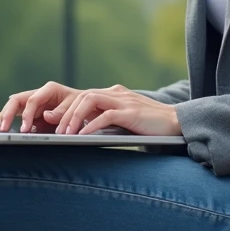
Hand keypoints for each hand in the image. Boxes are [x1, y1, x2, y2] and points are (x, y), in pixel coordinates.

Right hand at [0, 81, 81, 133]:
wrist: (85, 106)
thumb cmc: (80, 105)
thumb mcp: (75, 107)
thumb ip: (61, 112)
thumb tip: (45, 115)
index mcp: (49, 89)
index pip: (32, 100)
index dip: (26, 115)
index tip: (24, 129)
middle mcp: (39, 94)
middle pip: (17, 100)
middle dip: (7, 113)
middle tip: (2, 128)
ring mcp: (34, 103)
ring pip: (14, 106)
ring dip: (4, 116)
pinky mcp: (32, 112)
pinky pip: (17, 114)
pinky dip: (9, 119)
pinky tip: (2, 128)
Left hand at [56, 87, 181, 136]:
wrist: (177, 123)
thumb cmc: (150, 126)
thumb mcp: (125, 119)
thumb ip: (108, 119)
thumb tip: (83, 131)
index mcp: (114, 94)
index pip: (83, 95)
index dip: (66, 108)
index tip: (52, 123)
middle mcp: (117, 94)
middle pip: (82, 95)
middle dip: (65, 113)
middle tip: (55, 131)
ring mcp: (124, 101)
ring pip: (90, 100)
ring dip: (75, 117)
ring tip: (66, 134)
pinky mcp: (131, 112)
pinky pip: (106, 115)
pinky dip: (92, 125)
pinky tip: (83, 136)